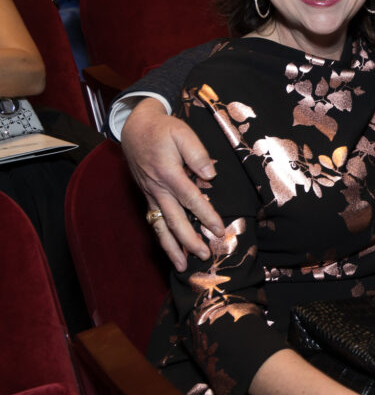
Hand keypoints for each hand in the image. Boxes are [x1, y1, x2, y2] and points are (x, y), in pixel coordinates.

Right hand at [121, 98, 221, 270]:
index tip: (219, 230)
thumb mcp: (182, 133)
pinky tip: (171, 251)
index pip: (191, 199)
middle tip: (203, 255)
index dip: (206, 216)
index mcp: (168, 172)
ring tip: (183, 266)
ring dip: (172, 247)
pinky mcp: (148, 196)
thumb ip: (197, 154)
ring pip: (160, 226)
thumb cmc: (163, 129)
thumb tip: (209, 176)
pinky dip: (162, 238)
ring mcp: (150, 194)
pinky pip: (154, 221)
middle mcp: (157, 188)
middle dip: (188, 240)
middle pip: (174, 219)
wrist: (135, 128)